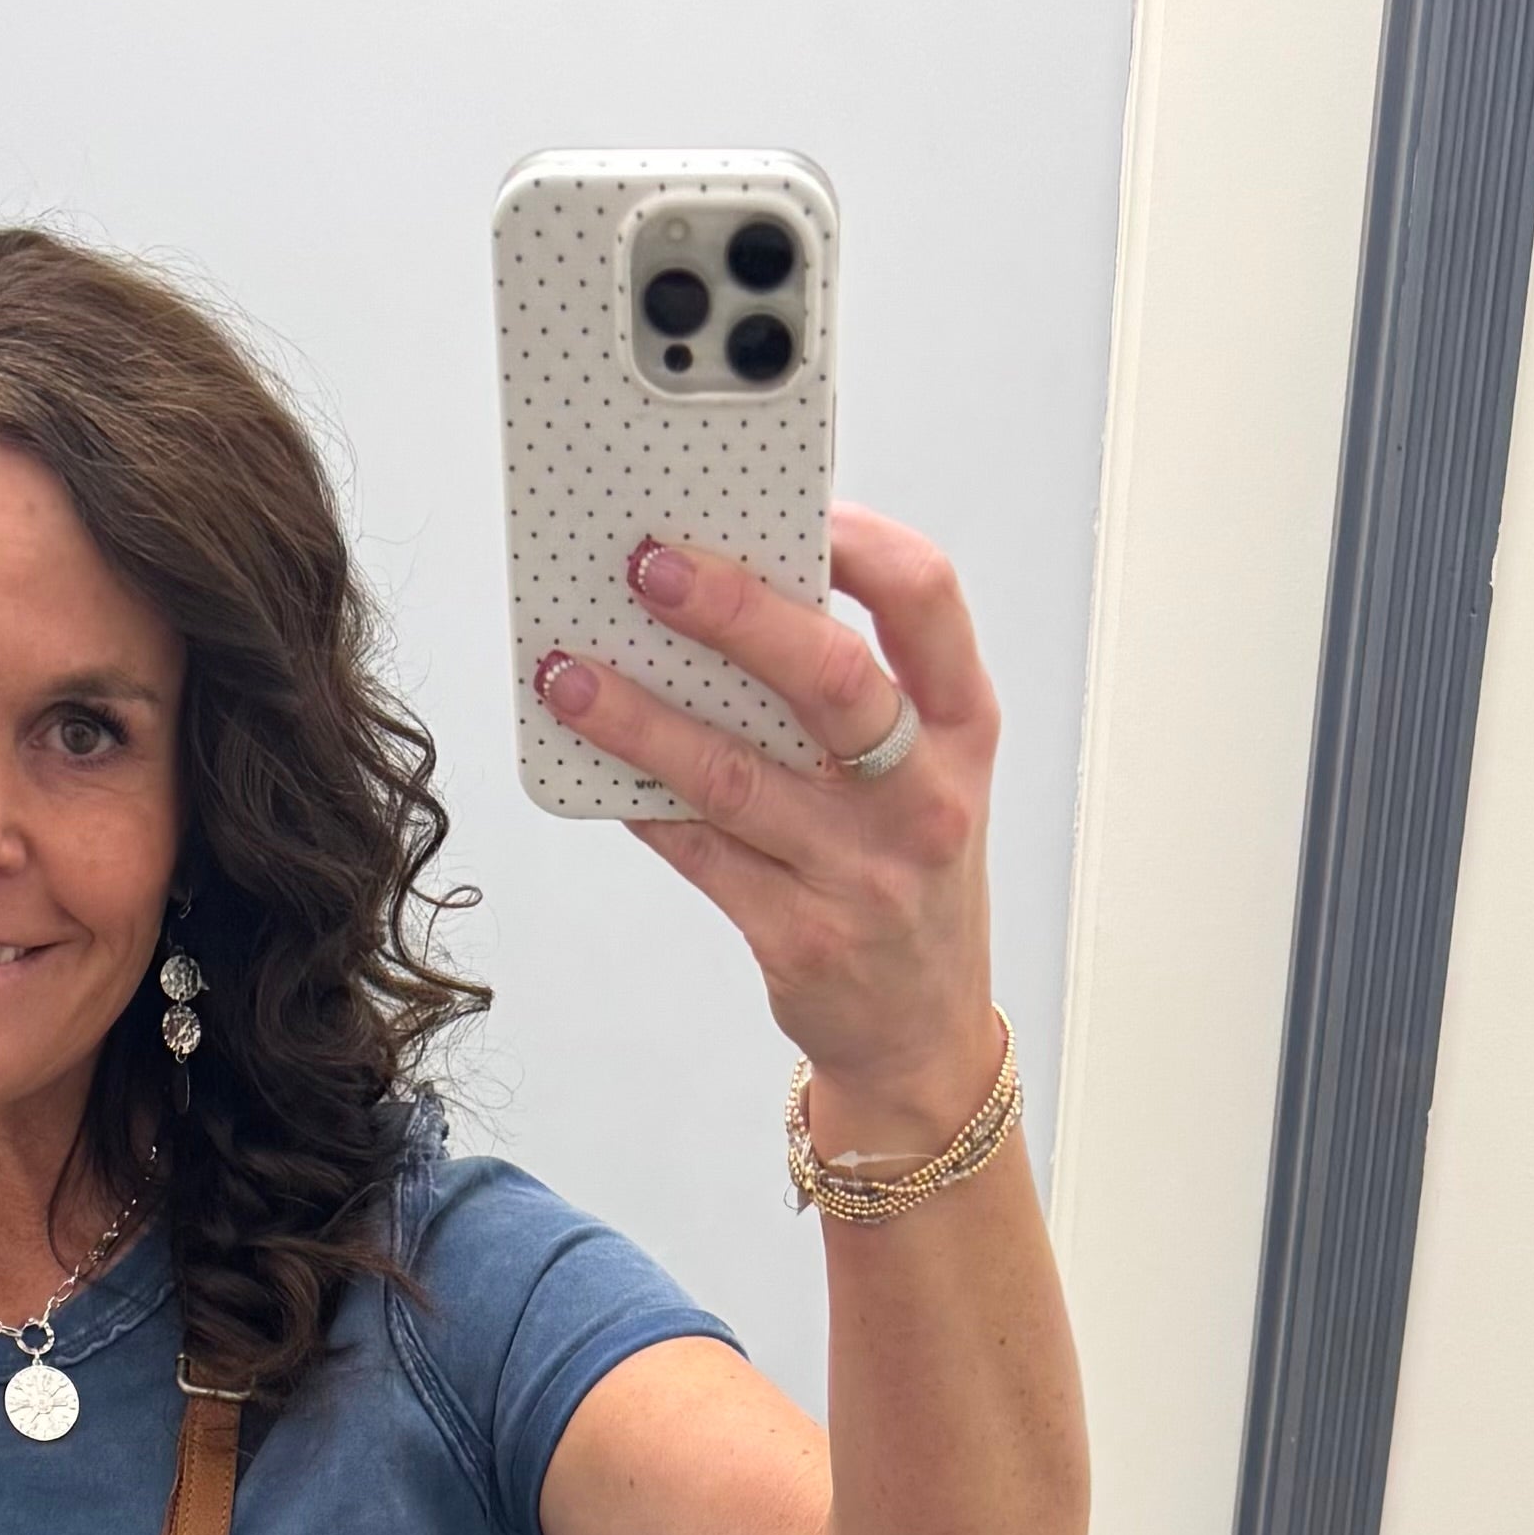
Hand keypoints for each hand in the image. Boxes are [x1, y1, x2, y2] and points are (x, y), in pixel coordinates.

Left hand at [534, 504, 1002, 1156]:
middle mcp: (922, 798)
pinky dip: (639, 803)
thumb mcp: (922, 776)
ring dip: (641, 718)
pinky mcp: (799, 938)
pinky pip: (698, 853)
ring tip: (570, 674)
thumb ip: (855, 695)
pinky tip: (591, 760)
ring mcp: (862, 875)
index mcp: (962, 730)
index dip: (859, 538)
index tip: (787, 500)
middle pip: (831, 679)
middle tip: (651, 565)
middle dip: (735, 612)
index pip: (928, 599)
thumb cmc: (908, 879)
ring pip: (736, 775)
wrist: (922, 1035)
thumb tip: (724, 599)